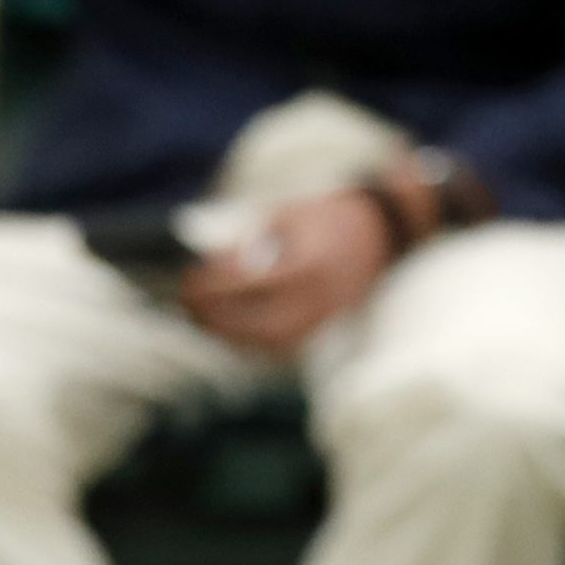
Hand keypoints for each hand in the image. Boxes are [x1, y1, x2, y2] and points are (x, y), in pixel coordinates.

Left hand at [180, 190, 391, 354]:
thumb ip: (251, 239)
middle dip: (214, 318)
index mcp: (308, 265)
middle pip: (254, 325)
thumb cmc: (325, 219)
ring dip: (226, 335)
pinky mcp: (321, 333)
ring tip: (199, 317)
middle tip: (187, 301)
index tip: (191, 276)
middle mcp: (317, 300)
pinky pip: (278, 350)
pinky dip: (247, 342)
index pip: (250, 284)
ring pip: (264, 346)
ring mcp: (322, 322)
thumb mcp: (287, 214)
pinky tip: (225, 328)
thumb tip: (212, 264)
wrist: (378, 236)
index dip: (214, 284)